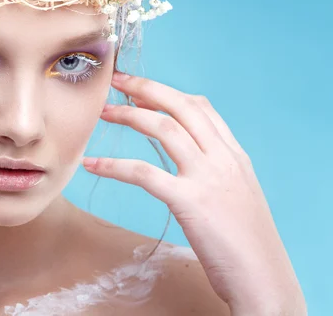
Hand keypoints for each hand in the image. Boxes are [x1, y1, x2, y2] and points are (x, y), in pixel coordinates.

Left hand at [82, 71, 306, 314]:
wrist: (263, 277)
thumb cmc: (247, 242)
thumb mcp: (238, 194)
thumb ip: (217, 171)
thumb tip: (190, 158)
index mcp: (234, 156)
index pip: (202, 108)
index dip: (168, 93)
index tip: (142, 89)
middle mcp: (223, 159)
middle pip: (181, 107)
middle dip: (146, 88)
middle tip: (116, 80)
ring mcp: (207, 177)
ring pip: (164, 129)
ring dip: (129, 115)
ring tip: (102, 112)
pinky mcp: (190, 202)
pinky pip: (144, 173)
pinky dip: (114, 166)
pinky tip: (93, 164)